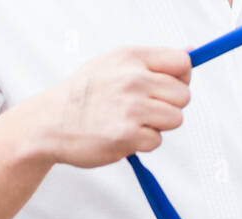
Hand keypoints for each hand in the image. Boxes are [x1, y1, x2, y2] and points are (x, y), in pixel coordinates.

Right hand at [35, 47, 191, 168]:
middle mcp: (133, 79)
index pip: (182, 64)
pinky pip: (156, 141)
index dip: (181, 79)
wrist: (49, 123)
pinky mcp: (127, 135)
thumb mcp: (114, 64)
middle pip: (183, 95)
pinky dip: (142, 143)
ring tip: (131, 122)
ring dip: (157, 126)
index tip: (167, 88)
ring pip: (174, 119)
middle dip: (169, 106)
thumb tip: (191, 52)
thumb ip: (152, 61)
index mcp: (132, 57)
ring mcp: (131, 107)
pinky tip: (122, 135)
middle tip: (144, 110)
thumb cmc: (85, 96)